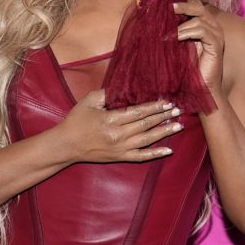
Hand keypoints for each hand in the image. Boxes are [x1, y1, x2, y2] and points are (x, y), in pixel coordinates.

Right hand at [57, 90, 180, 163]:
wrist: (66, 145)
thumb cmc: (76, 121)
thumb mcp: (89, 101)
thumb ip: (106, 93)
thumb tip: (123, 87)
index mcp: (111, 120)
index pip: (138, 112)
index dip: (154, 107)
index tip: (166, 102)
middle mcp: (118, 135)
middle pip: (146, 124)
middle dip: (163, 116)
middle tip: (177, 110)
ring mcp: (121, 148)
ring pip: (148, 140)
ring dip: (164, 132)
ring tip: (178, 125)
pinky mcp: (120, 157)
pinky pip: (141, 157)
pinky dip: (155, 154)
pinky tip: (168, 150)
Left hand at [173, 0, 224, 93]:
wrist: (199, 89)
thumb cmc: (187, 70)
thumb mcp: (177, 47)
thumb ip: (174, 32)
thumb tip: (158, 20)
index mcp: (205, 26)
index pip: (198, 6)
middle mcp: (213, 28)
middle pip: (200, 8)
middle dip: (185, 3)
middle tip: (169, 5)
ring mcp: (216, 36)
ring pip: (200, 18)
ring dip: (181, 23)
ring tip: (166, 32)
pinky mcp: (216, 45)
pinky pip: (202, 31)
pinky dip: (187, 32)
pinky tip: (175, 38)